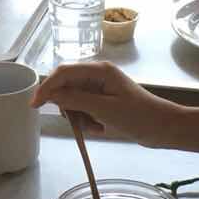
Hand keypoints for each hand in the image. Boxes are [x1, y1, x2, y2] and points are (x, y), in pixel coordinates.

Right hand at [32, 62, 187, 149]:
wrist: (163, 127)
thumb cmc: (138, 116)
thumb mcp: (103, 109)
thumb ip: (75, 100)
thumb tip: (50, 94)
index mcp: (99, 70)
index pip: (63, 73)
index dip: (46, 87)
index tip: (34, 106)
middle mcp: (98, 74)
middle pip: (66, 86)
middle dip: (67, 107)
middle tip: (76, 123)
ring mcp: (101, 87)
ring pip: (74, 100)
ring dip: (79, 117)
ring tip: (94, 128)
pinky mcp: (104, 99)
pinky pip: (84, 107)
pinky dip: (87, 120)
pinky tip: (99, 128)